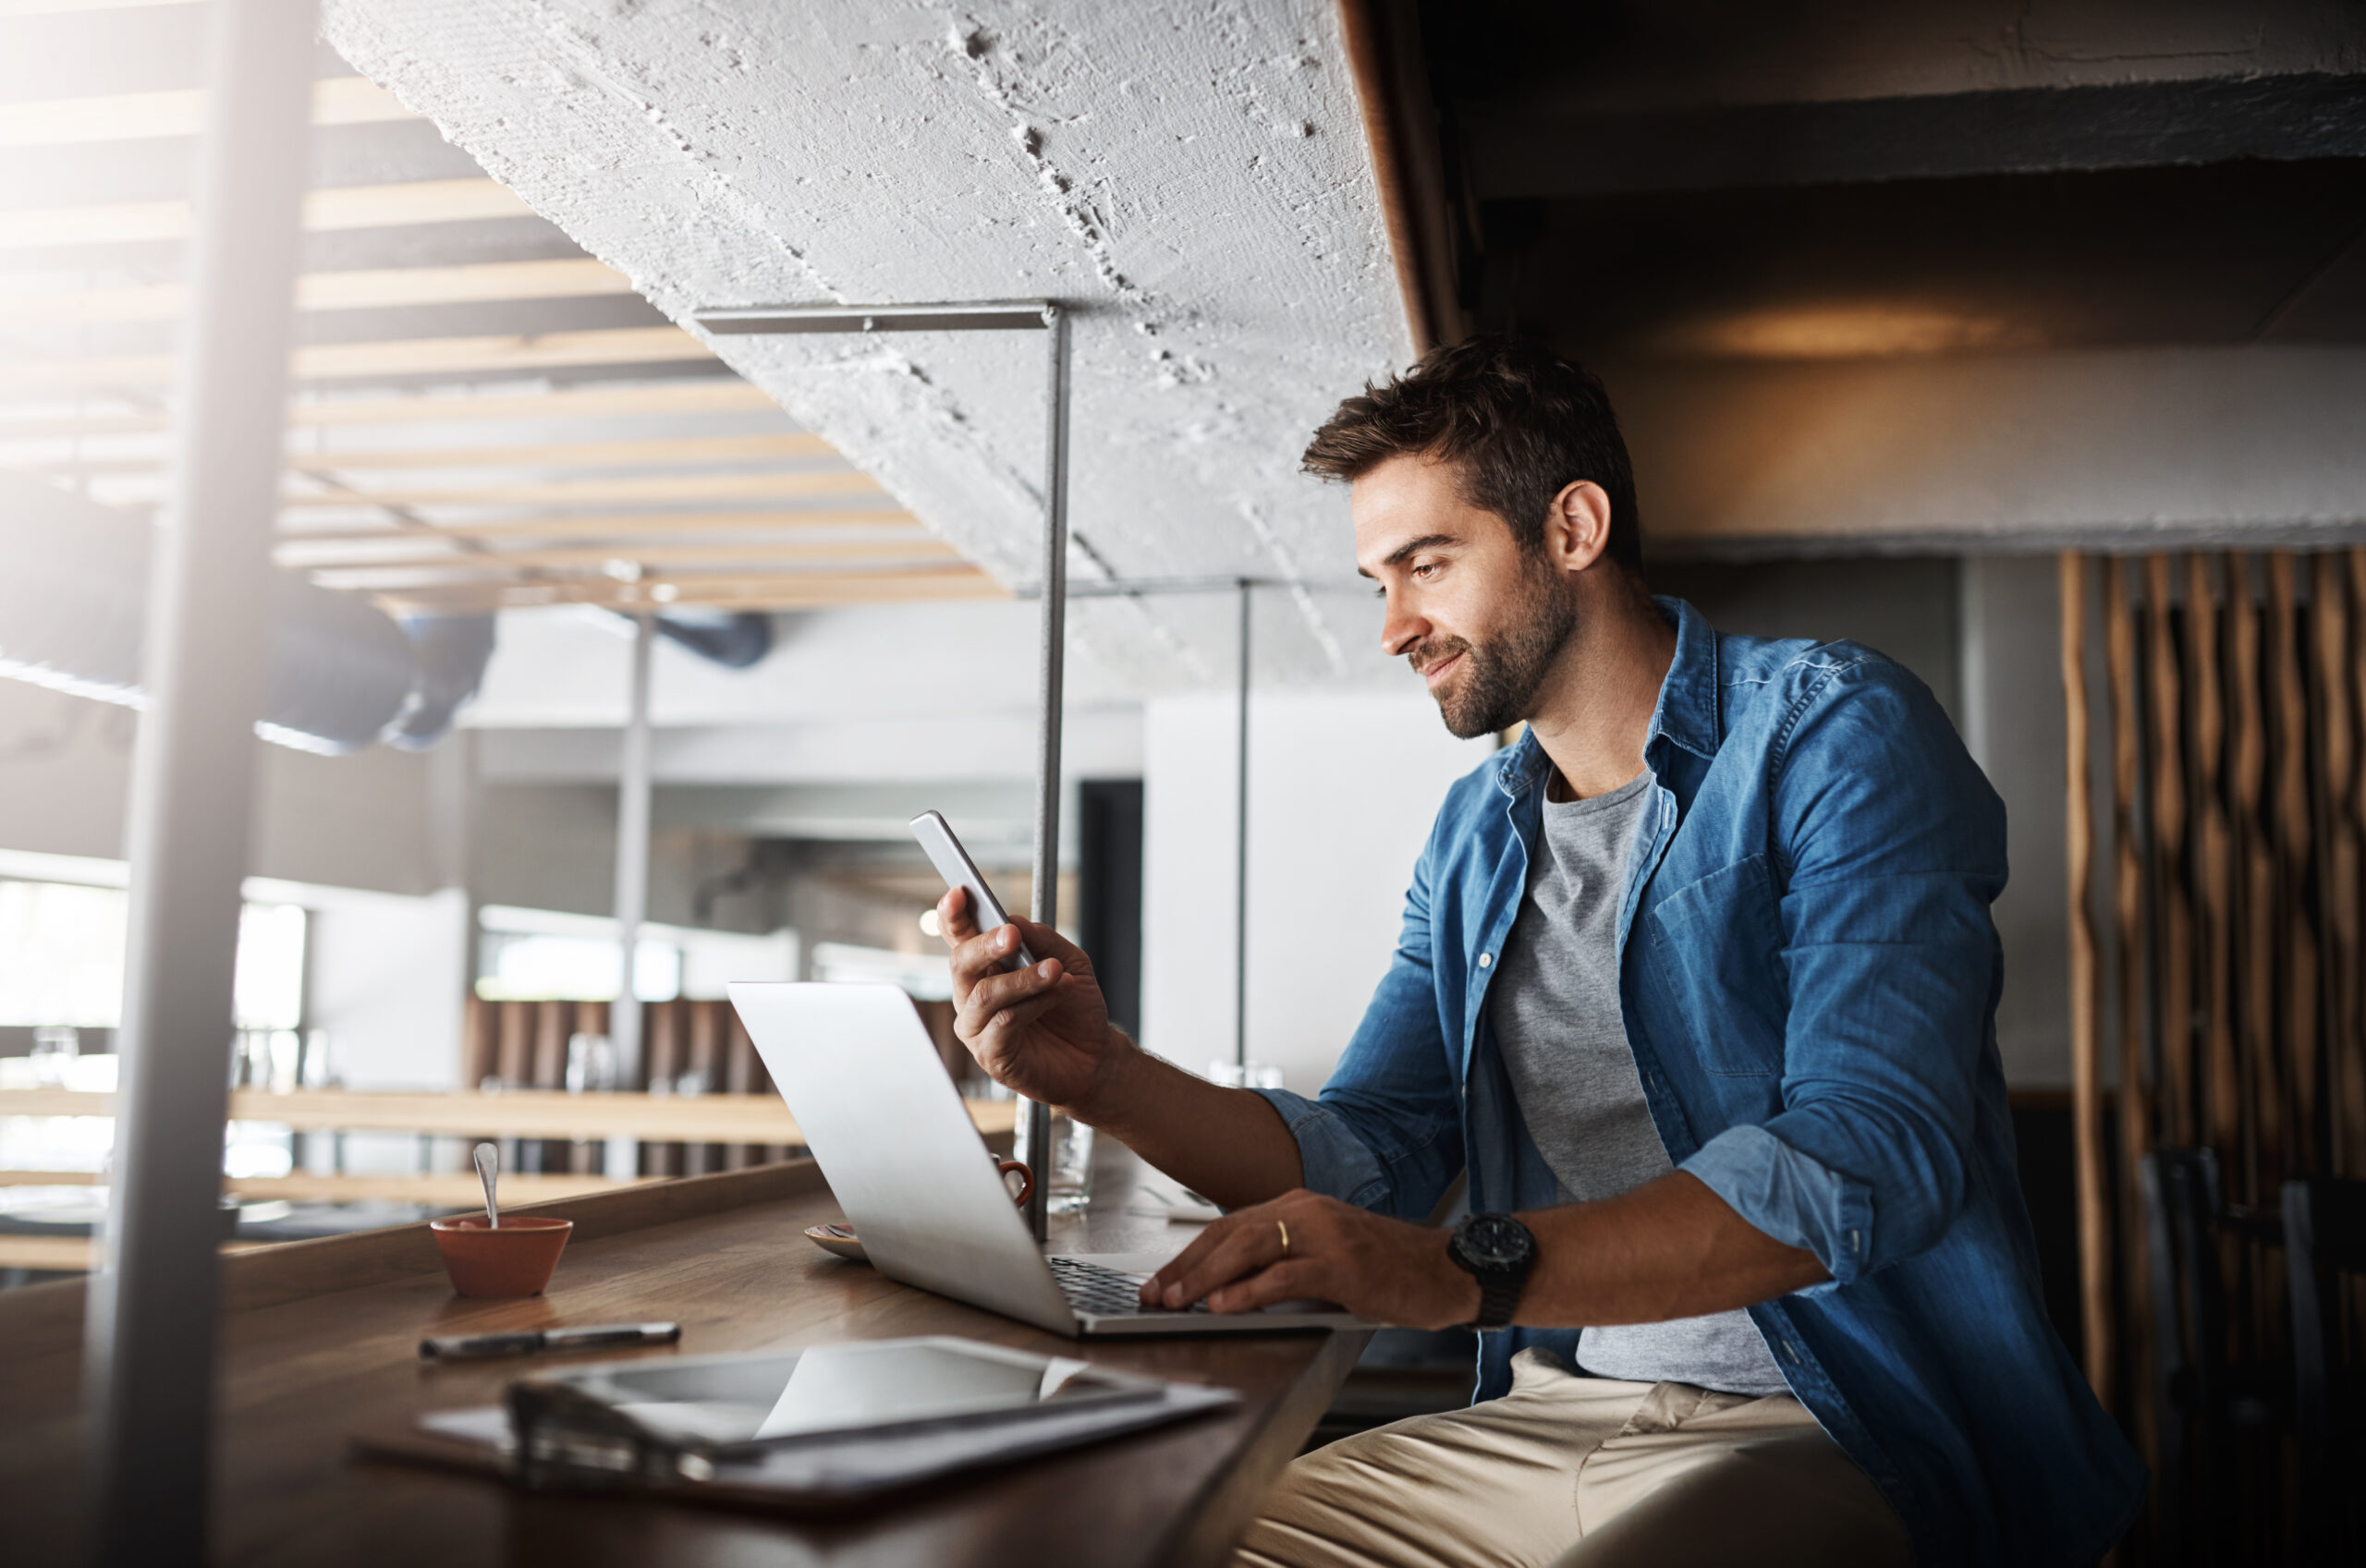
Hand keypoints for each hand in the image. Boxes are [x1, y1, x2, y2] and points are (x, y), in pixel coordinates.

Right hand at [938, 887, 1131, 1117]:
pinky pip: (1004, 1022)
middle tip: (1012, 935)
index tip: (960, 892)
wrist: (1095, 1056)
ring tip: (1055, 971)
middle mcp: (973, 995)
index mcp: (986, 968)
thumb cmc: (1074, 1009)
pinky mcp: (990, 1055)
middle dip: (985, 945)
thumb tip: (1014, 920)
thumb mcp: (1070, 962)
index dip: (953, 915)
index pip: (959, 937)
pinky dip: (1033, 1005)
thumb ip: (1043, 940)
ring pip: (984, 994)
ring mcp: (977, 1027)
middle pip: (960, 963)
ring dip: (1022, 979)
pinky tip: (1056, 996)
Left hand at [1139, 1189, 1480, 1328]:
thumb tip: (1224, 1290)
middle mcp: (1305, 1211)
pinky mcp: (1342, 1264)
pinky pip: (1284, 1275)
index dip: (1188, 1256)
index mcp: (1297, 1205)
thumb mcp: (1323, 1257)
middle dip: (1185, 1268)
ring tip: (1177, 1301)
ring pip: (1249, 1249)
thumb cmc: (1386, 1269)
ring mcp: (1324, 1234)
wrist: (1445, 1270)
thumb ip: (1279, 1263)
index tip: (1158, 1282)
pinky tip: (1225, 1306)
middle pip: (1228, 1234)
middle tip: (1154, 1295)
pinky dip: (1249, 1291)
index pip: (1227, 1227)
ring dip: (1206, 1277)